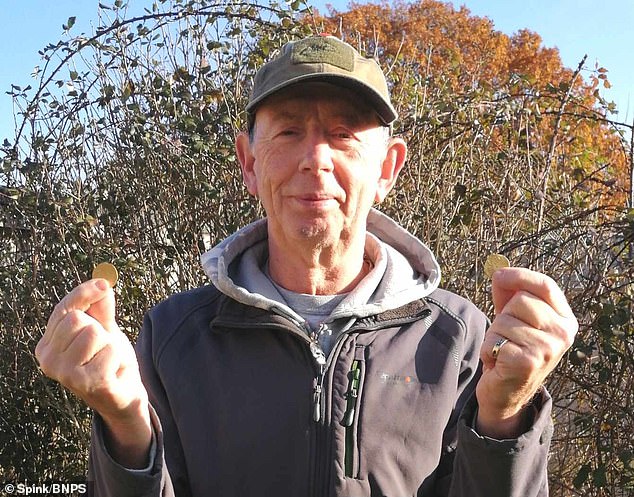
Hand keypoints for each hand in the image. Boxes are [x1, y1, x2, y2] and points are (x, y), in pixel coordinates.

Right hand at [35, 279, 151, 466]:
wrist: (124, 395)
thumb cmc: (109, 360)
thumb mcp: (103, 330)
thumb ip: (100, 309)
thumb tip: (103, 283)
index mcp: (47, 345)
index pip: (63, 310)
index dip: (84, 293)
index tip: (104, 284)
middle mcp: (48, 361)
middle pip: (77, 320)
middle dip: (99, 328)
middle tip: (103, 347)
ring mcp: (65, 375)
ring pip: (93, 333)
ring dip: (109, 343)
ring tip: (107, 359)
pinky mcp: (87, 384)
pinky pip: (109, 351)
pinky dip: (118, 357)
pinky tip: (113, 372)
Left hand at [475, 267, 577, 437]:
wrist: (507, 392)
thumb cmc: (511, 348)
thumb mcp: (514, 317)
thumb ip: (509, 293)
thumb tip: (499, 271)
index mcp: (564, 319)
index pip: (545, 285)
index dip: (520, 276)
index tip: (499, 275)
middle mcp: (563, 334)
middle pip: (520, 301)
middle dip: (503, 316)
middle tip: (507, 336)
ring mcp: (548, 349)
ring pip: (504, 321)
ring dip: (494, 335)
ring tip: (503, 349)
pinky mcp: (528, 363)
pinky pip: (494, 341)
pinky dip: (488, 350)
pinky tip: (498, 362)